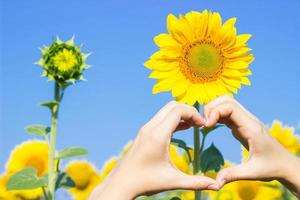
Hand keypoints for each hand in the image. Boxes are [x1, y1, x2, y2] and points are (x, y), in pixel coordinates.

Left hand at [89, 101, 218, 199]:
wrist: (121, 183)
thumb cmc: (145, 182)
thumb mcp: (172, 181)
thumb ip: (196, 182)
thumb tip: (216, 186)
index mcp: (157, 135)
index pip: (178, 110)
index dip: (194, 114)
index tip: (204, 125)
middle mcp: (150, 127)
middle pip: (172, 106)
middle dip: (188, 111)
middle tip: (200, 124)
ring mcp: (145, 129)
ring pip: (166, 111)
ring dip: (181, 114)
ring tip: (194, 125)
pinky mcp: (144, 133)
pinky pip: (161, 119)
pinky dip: (173, 120)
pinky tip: (183, 129)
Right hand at [203, 95, 299, 197]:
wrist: (284, 164)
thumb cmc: (271, 167)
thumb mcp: (252, 172)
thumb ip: (233, 174)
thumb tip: (215, 182)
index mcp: (251, 127)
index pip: (230, 107)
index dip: (215, 112)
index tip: (206, 126)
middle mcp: (248, 120)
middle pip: (227, 100)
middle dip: (212, 107)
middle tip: (203, 124)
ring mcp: (245, 121)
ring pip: (227, 104)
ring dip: (213, 110)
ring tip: (205, 124)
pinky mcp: (242, 125)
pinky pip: (227, 113)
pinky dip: (217, 115)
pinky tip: (210, 126)